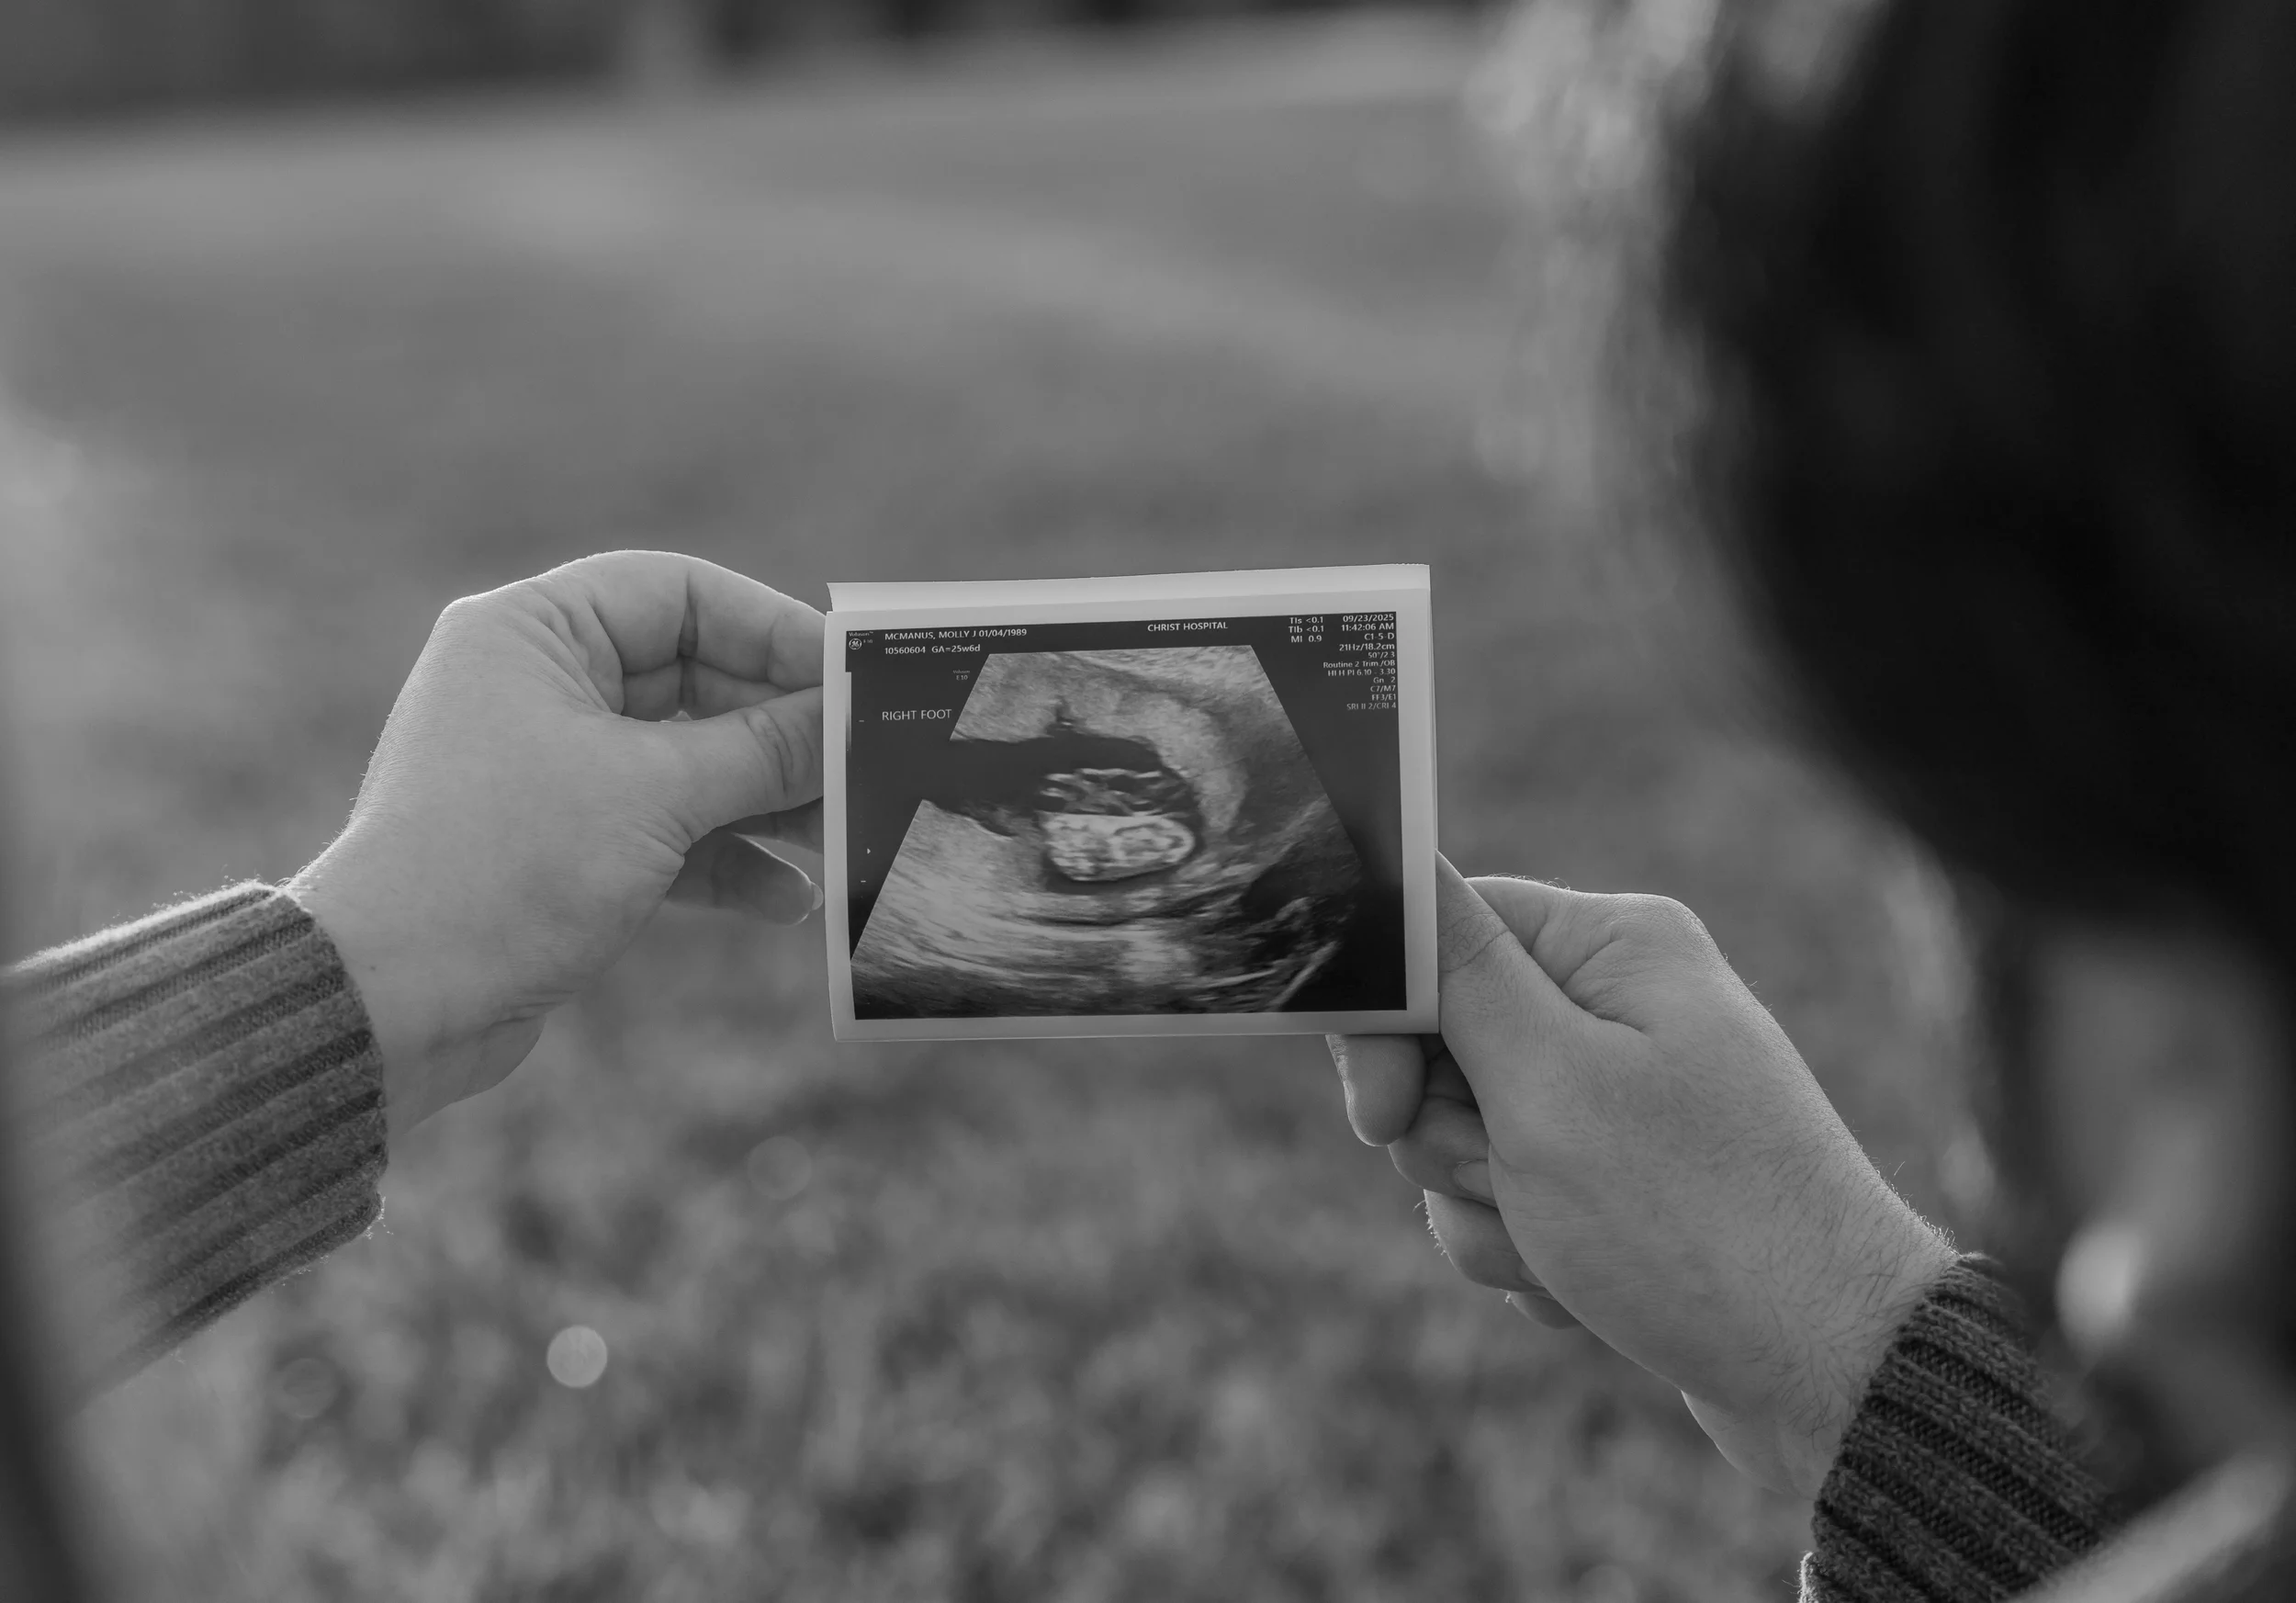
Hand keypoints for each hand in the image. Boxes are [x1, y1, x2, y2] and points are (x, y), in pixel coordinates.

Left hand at [288, 552, 824, 1141]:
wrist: (394, 1004)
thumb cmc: (507, 866)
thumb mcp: (657, 794)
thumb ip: (765, 748)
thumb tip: (851, 718)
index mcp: (531, 633)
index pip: (677, 593)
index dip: (770, 628)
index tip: (850, 676)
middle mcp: (535, 687)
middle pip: (694, 680)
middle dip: (781, 731)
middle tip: (863, 765)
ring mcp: (550, 771)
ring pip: (688, 763)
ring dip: (766, 802)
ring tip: (842, 838)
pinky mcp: (562, 848)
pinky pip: (666, 832)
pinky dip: (726, 860)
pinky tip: (791, 903)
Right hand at [1329, 858, 1955, 1498]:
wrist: (1826, 1373)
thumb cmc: (1691, 1222)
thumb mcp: (1549, 1087)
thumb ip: (1456, 974)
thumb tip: (1396, 860)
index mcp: (1616, 946)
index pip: (1441, 932)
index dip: (1387, 1023)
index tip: (1378, 1115)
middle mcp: (1626, 1005)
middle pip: (1444, 1043)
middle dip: (1448, 1138)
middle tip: (1505, 1183)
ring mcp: (1628, 1096)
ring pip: (1469, 1136)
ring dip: (1485, 1210)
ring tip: (1562, 1253)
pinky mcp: (1627, 1178)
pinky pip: (1516, 1198)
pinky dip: (1528, 1250)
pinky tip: (1586, 1288)